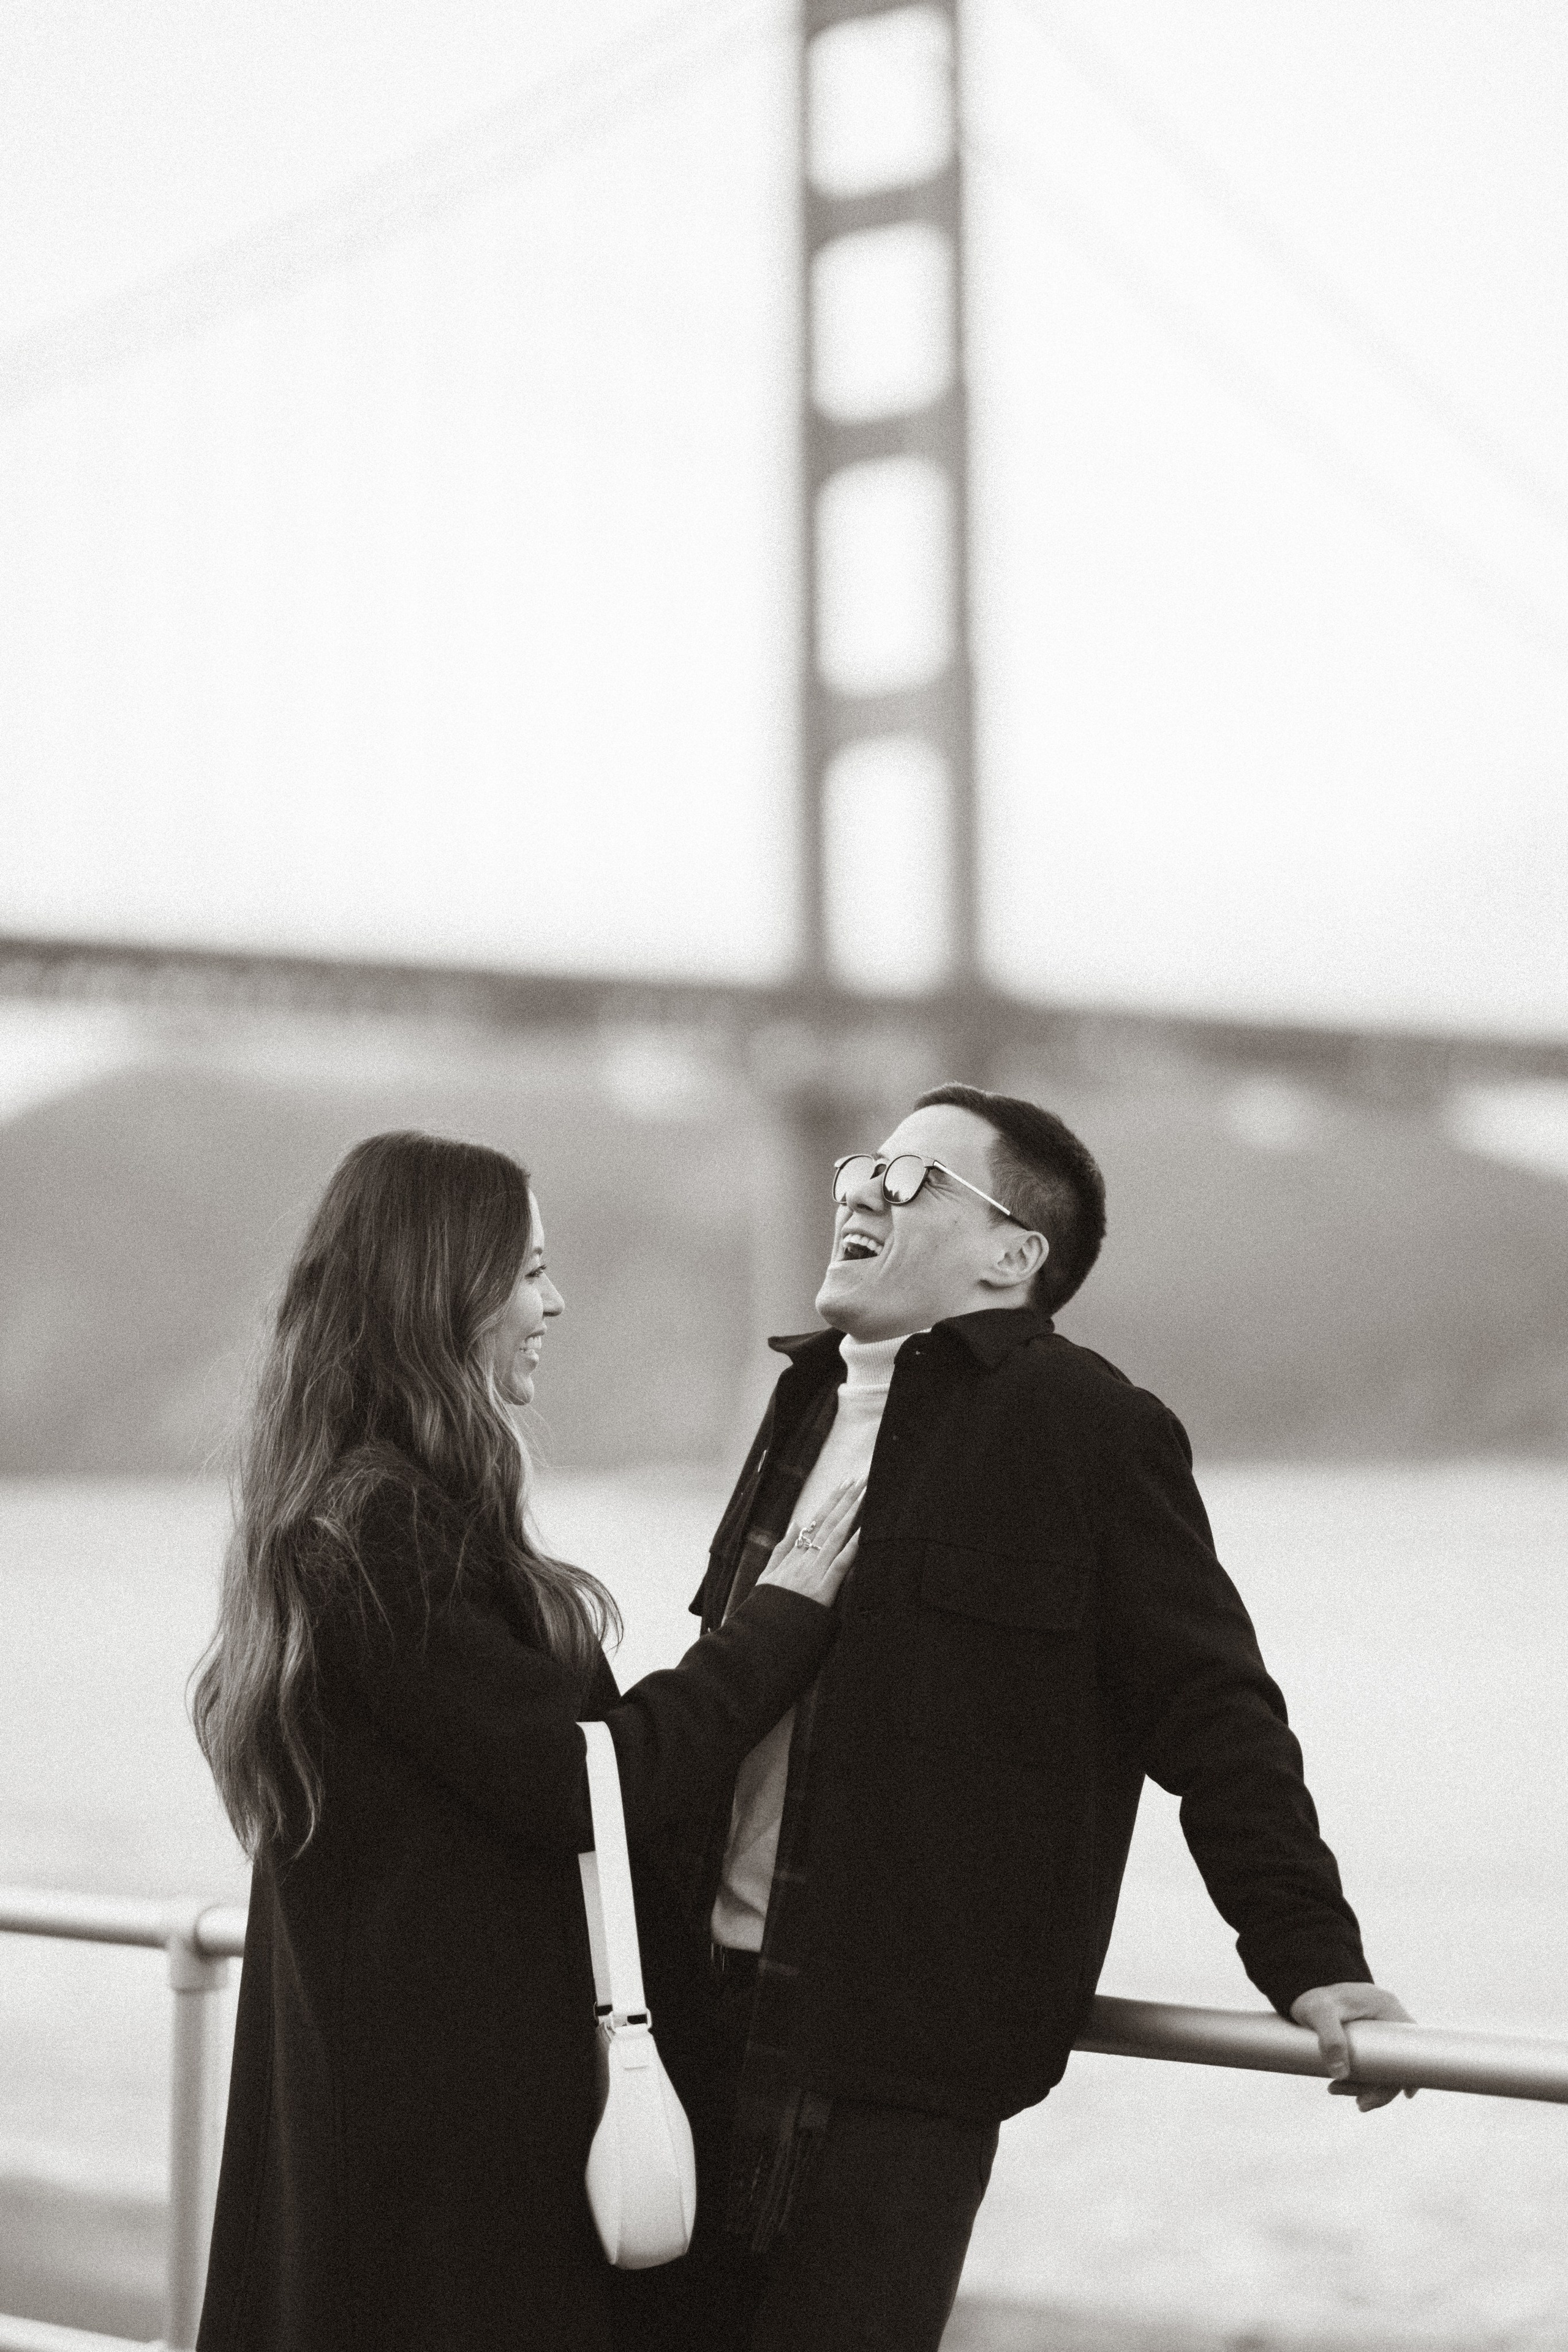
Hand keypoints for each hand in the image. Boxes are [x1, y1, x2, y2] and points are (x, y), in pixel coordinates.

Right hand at [755, 1479, 864, 1608]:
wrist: (762, 1634)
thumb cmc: (766, 1608)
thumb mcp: (767, 1575)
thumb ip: (781, 1548)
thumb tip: (795, 1522)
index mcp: (793, 1555)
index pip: (816, 1521)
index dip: (832, 1501)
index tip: (844, 1484)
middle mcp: (804, 1559)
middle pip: (829, 1523)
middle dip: (846, 1499)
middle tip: (861, 1478)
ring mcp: (814, 1573)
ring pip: (836, 1537)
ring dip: (852, 1513)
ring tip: (865, 1493)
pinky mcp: (823, 1591)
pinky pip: (841, 1564)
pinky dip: (853, 1546)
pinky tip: (864, 1530)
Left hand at [1290, 1982, 1416, 2110]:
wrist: (1301, 1985)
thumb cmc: (1313, 1995)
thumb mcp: (1319, 2012)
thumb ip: (1330, 2038)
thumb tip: (1341, 2074)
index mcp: (1386, 2007)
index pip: (1409, 2046)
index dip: (1410, 2072)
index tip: (1406, 2093)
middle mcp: (1386, 2019)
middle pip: (1395, 2061)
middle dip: (1378, 2087)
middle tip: (1359, 2103)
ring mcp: (1376, 2028)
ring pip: (1381, 2065)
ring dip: (1363, 2084)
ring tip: (1334, 2089)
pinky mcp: (1364, 2036)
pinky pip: (1370, 2061)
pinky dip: (1359, 2076)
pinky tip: (1342, 2085)